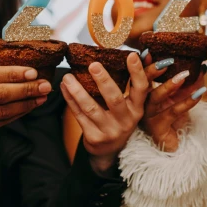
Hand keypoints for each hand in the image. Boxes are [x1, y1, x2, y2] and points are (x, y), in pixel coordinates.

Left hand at [59, 52, 162, 173]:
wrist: (109, 152)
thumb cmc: (119, 120)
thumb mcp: (131, 106)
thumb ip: (133, 84)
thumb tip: (141, 54)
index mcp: (137, 109)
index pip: (141, 89)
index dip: (138, 72)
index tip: (132, 55)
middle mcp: (126, 121)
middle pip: (114, 99)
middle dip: (103, 81)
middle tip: (93, 65)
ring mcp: (109, 131)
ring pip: (91, 108)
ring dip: (78, 91)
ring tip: (68, 77)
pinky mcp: (93, 138)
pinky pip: (79, 115)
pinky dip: (70, 100)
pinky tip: (65, 88)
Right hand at [140, 58, 206, 151]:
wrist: (174, 144)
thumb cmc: (174, 118)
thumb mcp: (180, 97)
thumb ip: (187, 83)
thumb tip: (201, 65)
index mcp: (145, 93)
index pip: (142, 75)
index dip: (144, 64)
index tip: (148, 51)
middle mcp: (143, 103)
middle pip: (142, 84)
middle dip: (150, 70)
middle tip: (164, 59)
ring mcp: (149, 116)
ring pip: (156, 98)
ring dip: (169, 85)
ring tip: (184, 75)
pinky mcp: (158, 128)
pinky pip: (173, 113)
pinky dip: (187, 102)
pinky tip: (198, 94)